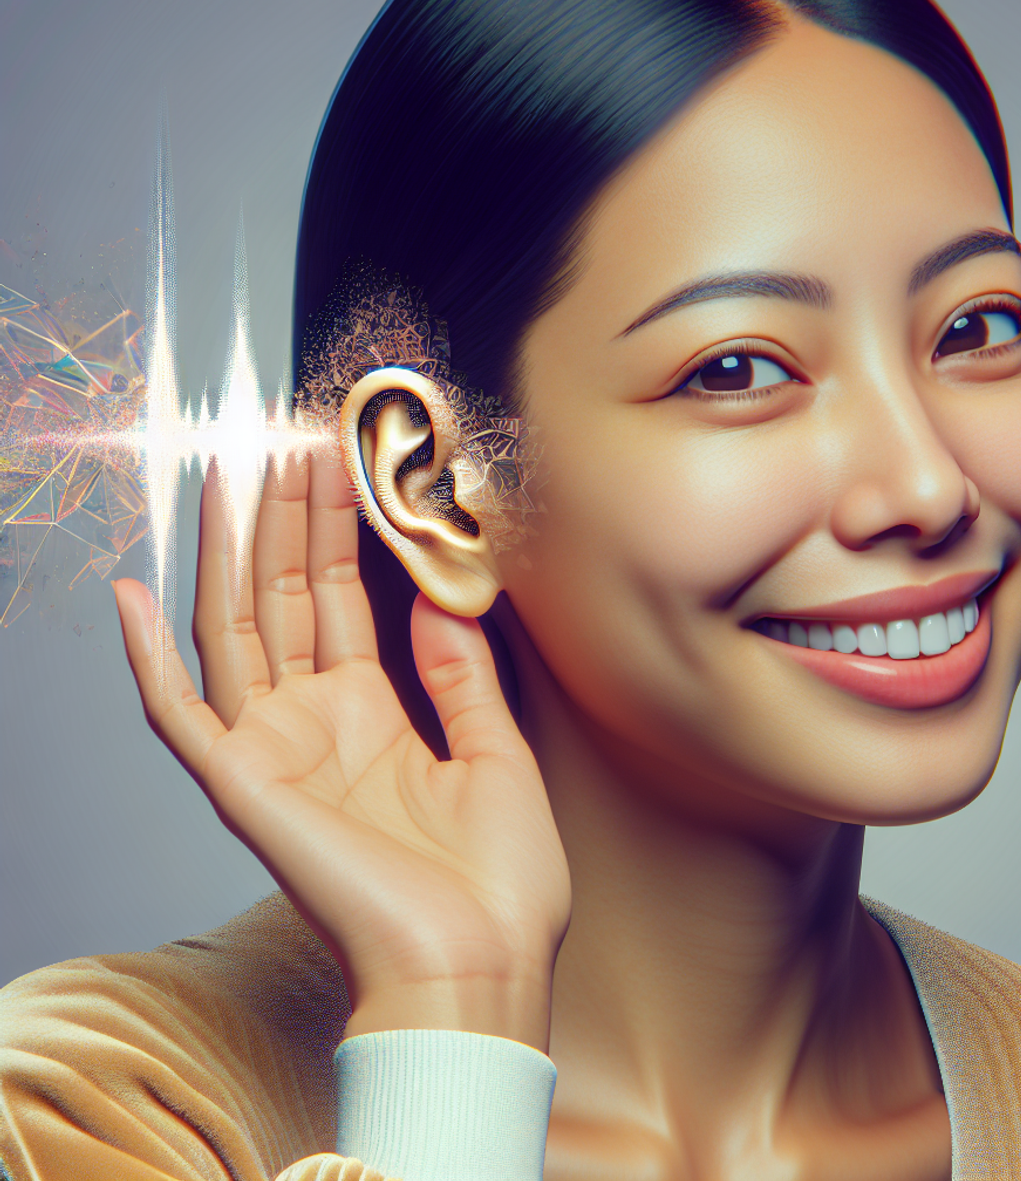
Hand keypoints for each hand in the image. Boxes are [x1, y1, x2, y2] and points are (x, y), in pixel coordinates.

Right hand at [114, 451, 569, 1050]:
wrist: (483, 966)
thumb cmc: (500, 883)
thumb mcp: (497, 755)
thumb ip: (462, 675)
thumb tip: (441, 598)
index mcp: (373, 719)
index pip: (342, 603)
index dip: (339, 534)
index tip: (342, 467)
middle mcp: (314, 727)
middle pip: (287, 600)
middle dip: (288, 521)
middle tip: (289, 440)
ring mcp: (273, 754)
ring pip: (235, 632)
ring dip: (231, 554)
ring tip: (233, 474)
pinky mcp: (243, 788)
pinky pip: (178, 716)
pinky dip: (148, 658)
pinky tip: (133, 593)